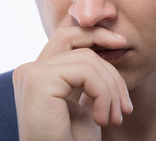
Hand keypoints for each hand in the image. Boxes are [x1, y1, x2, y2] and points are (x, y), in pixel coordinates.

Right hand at [12, 27, 132, 140]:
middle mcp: (29, 69)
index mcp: (39, 73)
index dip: (96, 35)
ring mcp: (31, 73)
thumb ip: (90, 75)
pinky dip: (103, 94)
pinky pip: (85, 72)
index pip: (69, 38)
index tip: (122, 44)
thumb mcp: (87, 102)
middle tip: (125, 106)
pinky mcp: (38, 80)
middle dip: (111, 70)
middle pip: (80, 44)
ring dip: (111, 90)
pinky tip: (102, 120)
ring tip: (114, 119)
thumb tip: (110, 46)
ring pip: (87, 59)